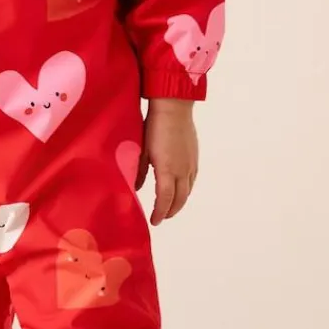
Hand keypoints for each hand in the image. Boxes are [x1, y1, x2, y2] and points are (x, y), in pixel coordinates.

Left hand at [136, 98, 198, 225]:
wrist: (174, 107)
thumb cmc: (154, 127)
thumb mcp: (141, 150)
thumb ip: (138, 171)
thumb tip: (135, 187)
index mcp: (167, 170)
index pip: (165, 199)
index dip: (160, 212)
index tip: (154, 221)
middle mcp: (182, 170)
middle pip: (179, 198)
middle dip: (170, 211)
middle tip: (162, 218)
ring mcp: (190, 164)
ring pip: (187, 190)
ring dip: (179, 202)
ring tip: (171, 208)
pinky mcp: (194, 157)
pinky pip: (192, 179)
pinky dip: (186, 189)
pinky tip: (181, 189)